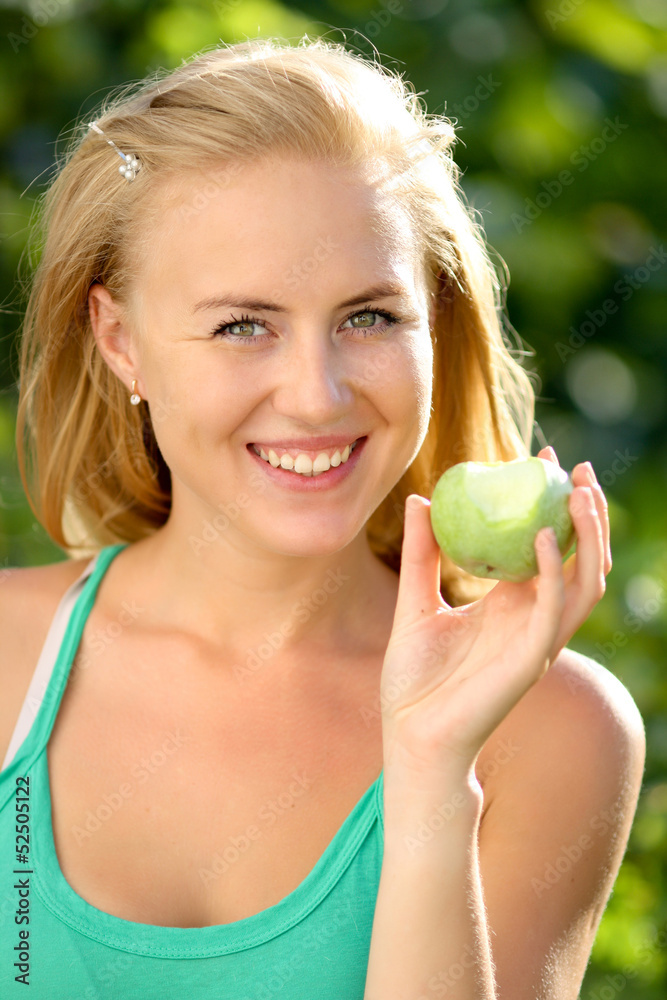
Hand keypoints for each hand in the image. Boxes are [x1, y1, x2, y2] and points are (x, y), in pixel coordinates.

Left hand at [380, 446, 610, 777]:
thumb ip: (421, 553)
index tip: (539, 459)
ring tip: (579, 493)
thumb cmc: (413, 679)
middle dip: (587, 514)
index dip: (551, 504)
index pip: (546, 546)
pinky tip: (541, 537)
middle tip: (577, 469)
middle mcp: (532, 620)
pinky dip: (552, 573)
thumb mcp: (413, 602)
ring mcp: (536, 641)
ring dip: (589, 538)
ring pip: (583, 583)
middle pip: (579, 560)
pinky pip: (551, 613)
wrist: (408, 735)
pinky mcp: (530, 661)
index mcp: (510, 605)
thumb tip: (420, 498)